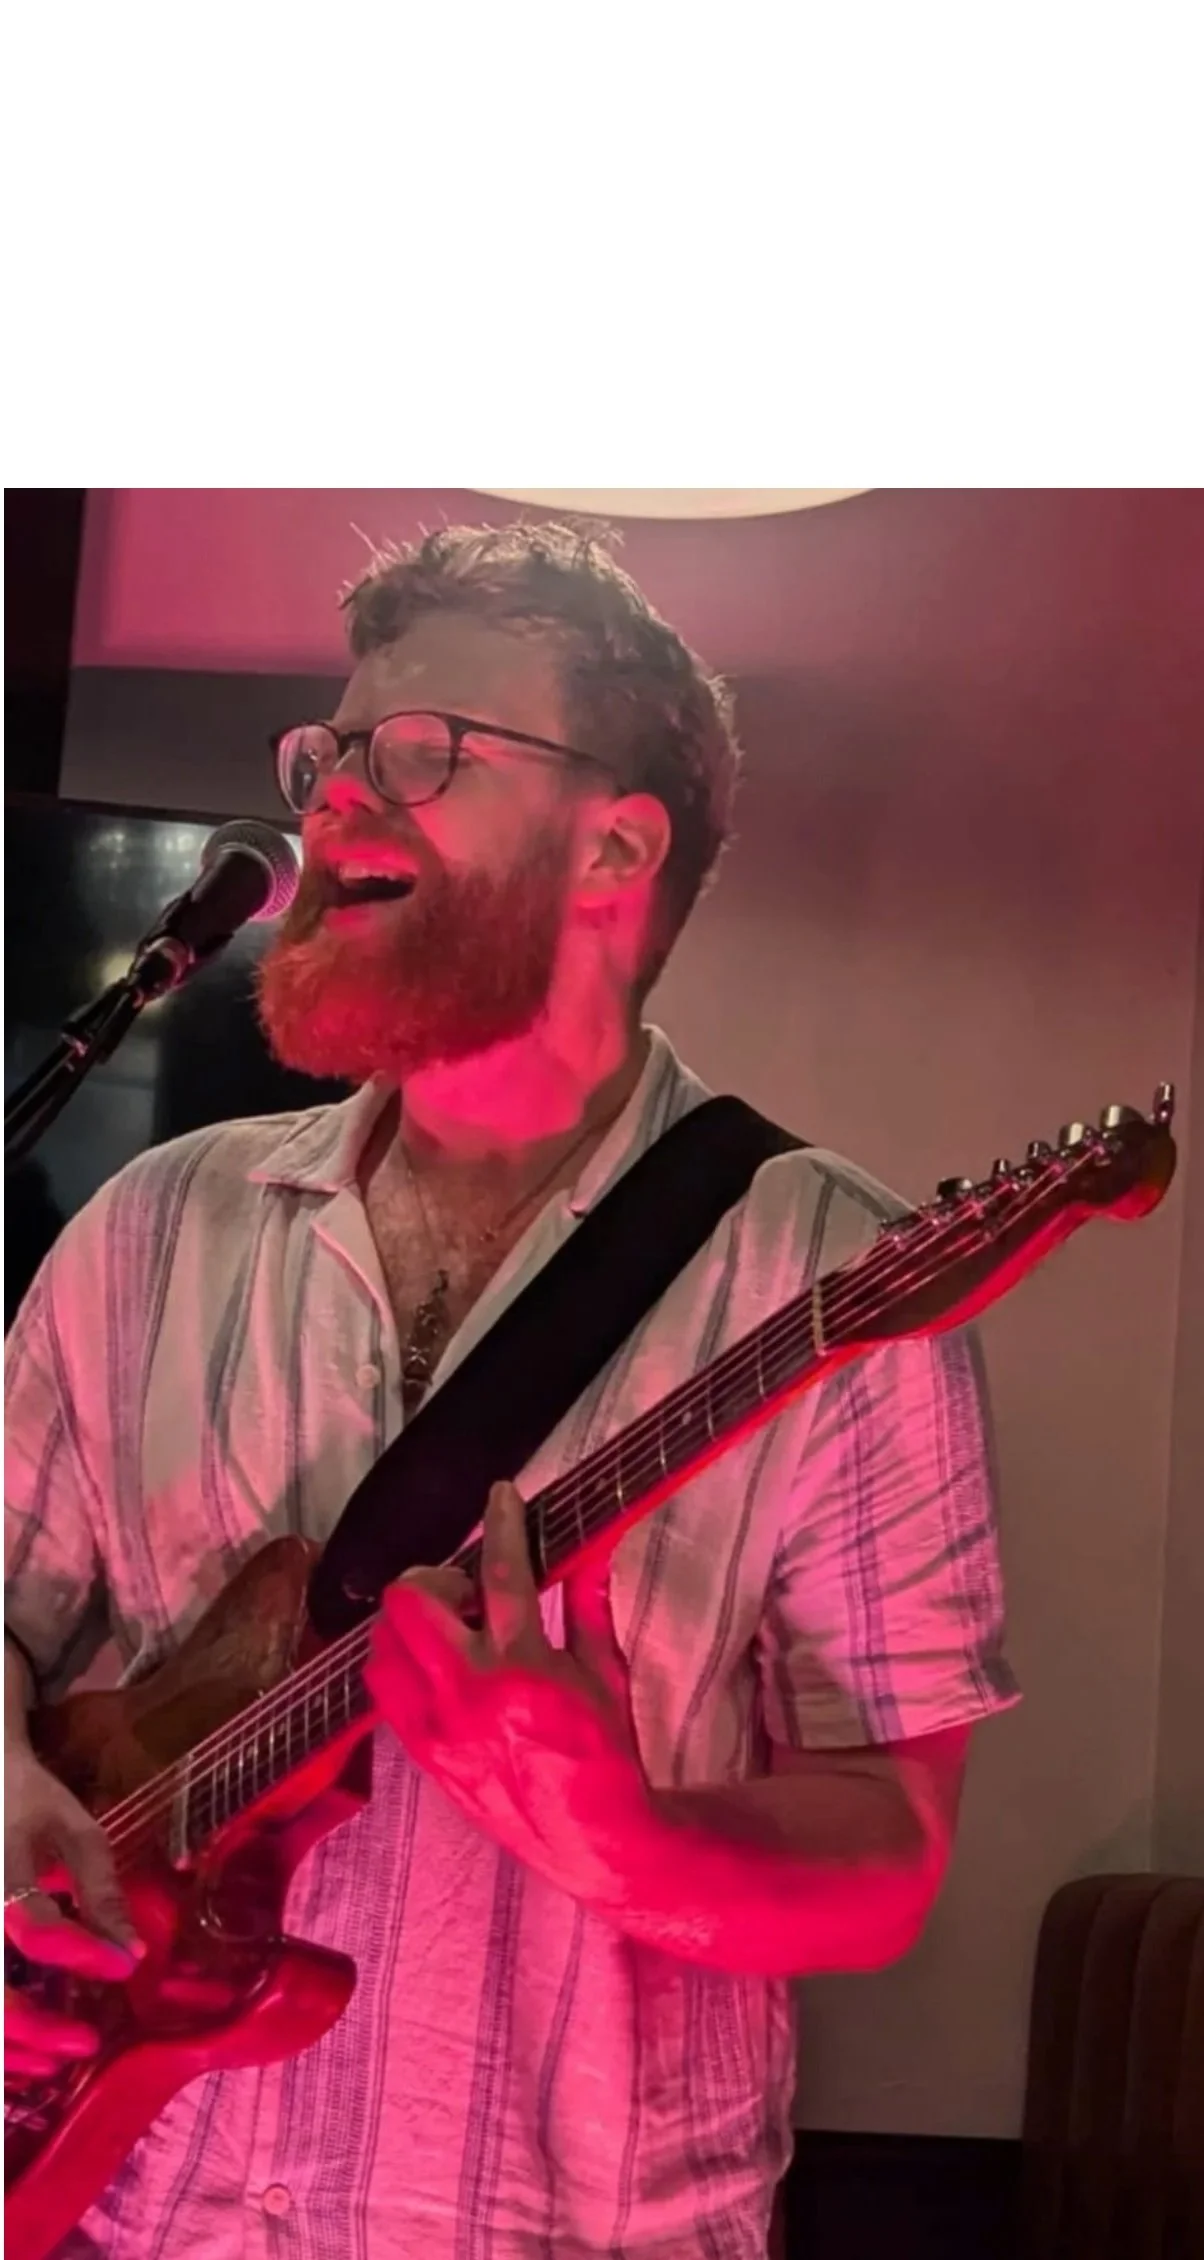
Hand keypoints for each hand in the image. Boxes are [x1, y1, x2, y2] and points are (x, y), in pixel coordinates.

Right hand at [4, 1746, 141, 2079]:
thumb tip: (130, 1954)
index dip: (81, 1953)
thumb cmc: (31, 1805)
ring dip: (6, 2048)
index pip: (34, 1926)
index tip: (122, 1965)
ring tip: (52, 2063)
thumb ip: (100, 1894)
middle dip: (33, 2027)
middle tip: (84, 2042)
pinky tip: (21, 2056)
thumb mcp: (74, 1834)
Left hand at [364, 1482, 654, 1902]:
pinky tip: (437, 1664)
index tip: (502, 1494)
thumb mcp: (606, 1672)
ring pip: (383, 1644)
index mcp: (526, 1670)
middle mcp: (470, 1695)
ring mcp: (437, 1728)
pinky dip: (401, 1663)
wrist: (589, 1838)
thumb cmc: (606, 1753)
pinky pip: (383, 1690)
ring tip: (452, 1628)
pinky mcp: (422, 1755)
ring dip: (411, 1621)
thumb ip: (589, 1601)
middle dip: (438, 1578)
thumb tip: (595, 1541)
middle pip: (412, 1602)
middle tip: (471, 1589)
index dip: (501, 1523)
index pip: (502, 1575)